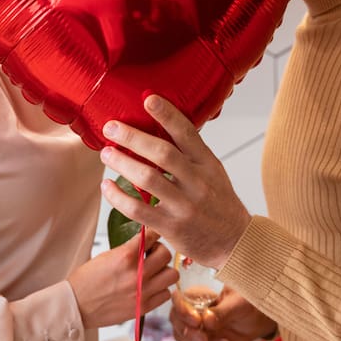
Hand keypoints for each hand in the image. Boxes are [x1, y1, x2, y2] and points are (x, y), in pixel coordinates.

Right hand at [69, 233, 177, 328]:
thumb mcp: (106, 256)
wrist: (76, 305)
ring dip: (164, 272)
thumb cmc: (86, 281)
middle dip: (160, 252)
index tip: (153, 234)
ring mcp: (142, 291)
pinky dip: (161, 290)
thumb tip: (143, 242)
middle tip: (152, 255)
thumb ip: (127, 250)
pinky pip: (166, 294)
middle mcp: (137, 273)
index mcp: (125, 256)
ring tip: (153, 273)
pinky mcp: (143, 307)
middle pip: (166, 254)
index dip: (154, 233)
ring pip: (172, 275)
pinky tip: (150, 288)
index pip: (152, 235)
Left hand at [99, 95, 251, 267]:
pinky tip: (107, 186)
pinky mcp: (170, 226)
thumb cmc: (218, 203)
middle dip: (133, 137)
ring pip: (147, 178)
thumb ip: (190, 153)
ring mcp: (184, 205)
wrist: (234, 241)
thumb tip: (160, 127)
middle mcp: (197, 182)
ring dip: (122, 163)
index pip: (187, 133)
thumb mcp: (213, 172)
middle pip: (162, 153)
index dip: (167, 114)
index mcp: (208, 164)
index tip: (148, 99)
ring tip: (106, 154)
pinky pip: (138, 209)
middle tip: (111, 128)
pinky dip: (118, 196)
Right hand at [171, 285, 275, 340]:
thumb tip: (207, 319)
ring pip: (186, 340)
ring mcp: (195, 328)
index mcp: (197, 293)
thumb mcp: (239, 303)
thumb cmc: (247, 301)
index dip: (182, 311)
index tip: (196, 321)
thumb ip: (223, 311)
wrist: (257, 319)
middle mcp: (191, 311)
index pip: (178, 300)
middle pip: (177, 322)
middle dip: (189, 334)